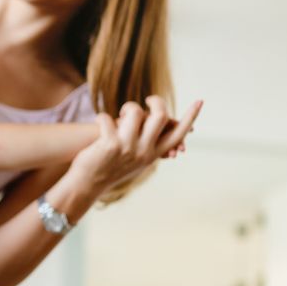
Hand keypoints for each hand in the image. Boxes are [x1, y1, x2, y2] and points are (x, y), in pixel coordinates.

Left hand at [69, 96, 201, 192]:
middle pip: (160, 116)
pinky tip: (99, 121)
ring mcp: (127, 148)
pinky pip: (109, 118)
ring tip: (120, 114)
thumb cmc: (109, 168)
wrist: (86, 185)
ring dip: (127, 108)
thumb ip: (147, 145)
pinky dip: (102, 117)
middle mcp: (143, 152)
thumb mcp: (134, 161)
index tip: (200, 101)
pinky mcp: (109, 144)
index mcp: (152, 155)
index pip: (177, 135)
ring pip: (136, 112)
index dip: (190, 117)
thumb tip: (161, 125)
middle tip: (147, 99)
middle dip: (155, 101)